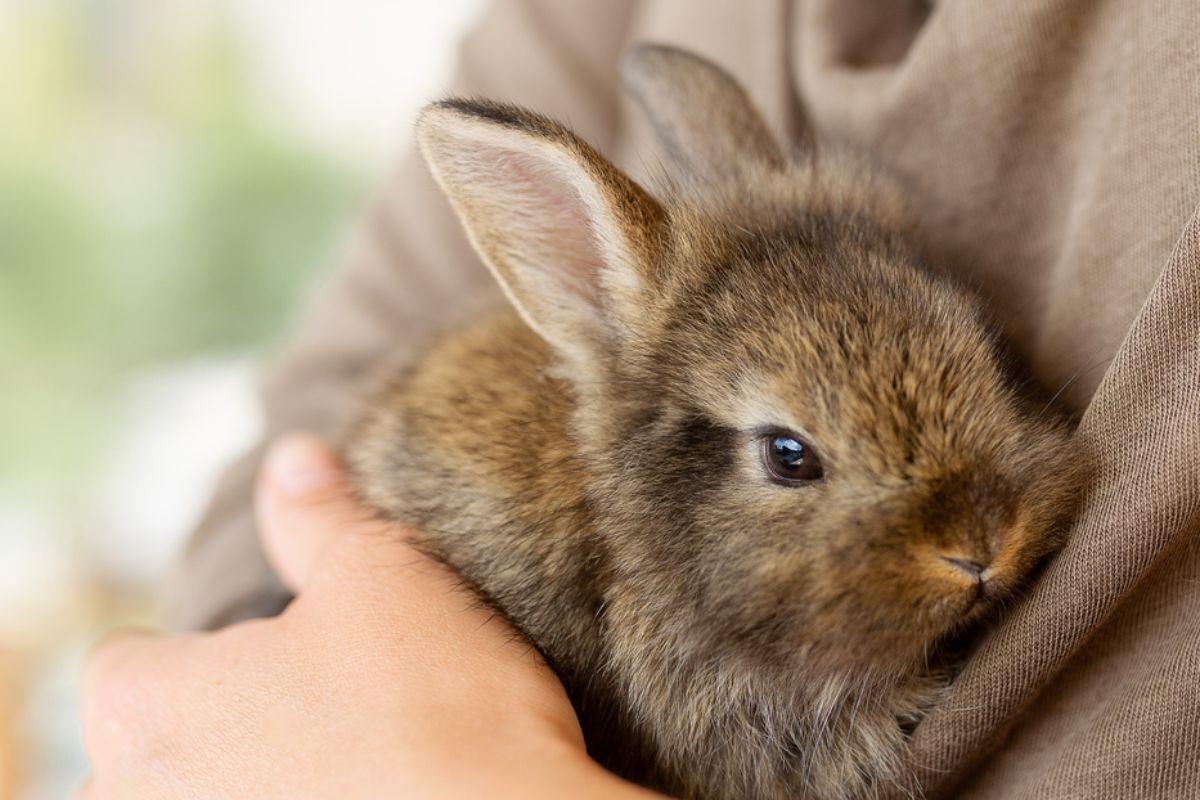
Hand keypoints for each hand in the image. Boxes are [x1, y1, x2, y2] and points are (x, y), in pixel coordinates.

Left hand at [80, 433, 662, 798]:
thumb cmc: (435, 709)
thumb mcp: (383, 577)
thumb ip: (318, 516)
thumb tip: (292, 460)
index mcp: (142, 708)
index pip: (124, 664)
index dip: (199, 652)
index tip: (273, 657)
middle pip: (147, 751)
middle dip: (216, 728)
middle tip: (318, 714)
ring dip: (246, 785)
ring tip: (342, 770)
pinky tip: (361, 798)